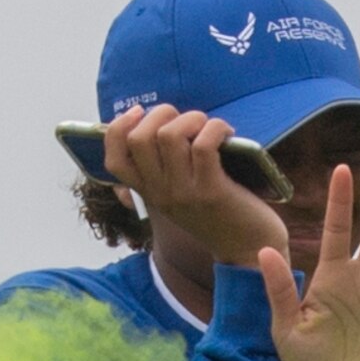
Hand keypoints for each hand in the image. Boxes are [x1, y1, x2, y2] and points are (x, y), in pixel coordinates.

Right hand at [101, 104, 286, 265]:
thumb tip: (152, 130)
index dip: (118, 128)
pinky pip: (203, 145)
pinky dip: (215, 128)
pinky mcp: (211, 191)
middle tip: (187, 120)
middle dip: (162, 114)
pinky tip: (227, 134)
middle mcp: (159, 192)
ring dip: (192, 119)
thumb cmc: (216, 213)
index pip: (113, 159)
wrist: (246, 248)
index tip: (139, 112)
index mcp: (148, 191)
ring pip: (170, 135)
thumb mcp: (178, 196)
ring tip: (208, 127)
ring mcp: (183, 192)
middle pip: (139, 138)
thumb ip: (162, 171)